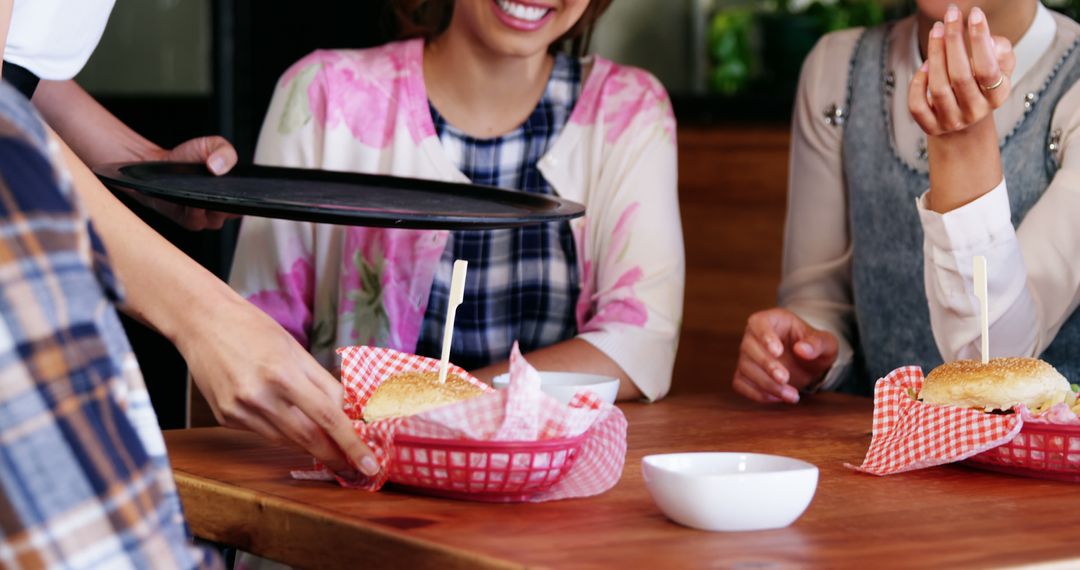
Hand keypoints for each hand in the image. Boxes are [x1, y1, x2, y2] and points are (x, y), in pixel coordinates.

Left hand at [134, 135, 240, 229]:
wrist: (161, 164)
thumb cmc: (188, 157)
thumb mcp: (211, 145)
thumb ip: (224, 151)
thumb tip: (220, 166)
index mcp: (234, 193)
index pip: (249, 201)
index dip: (246, 194)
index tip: (239, 184)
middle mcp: (223, 208)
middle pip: (235, 211)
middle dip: (229, 199)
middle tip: (221, 184)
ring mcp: (207, 217)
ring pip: (218, 217)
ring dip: (211, 204)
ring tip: (204, 189)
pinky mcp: (190, 222)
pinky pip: (198, 219)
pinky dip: (196, 209)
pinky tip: (193, 198)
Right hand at [180, 295, 379, 481]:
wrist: (202, 320)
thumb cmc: (254, 329)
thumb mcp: (296, 349)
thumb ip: (323, 384)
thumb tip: (346, 414)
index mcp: (283, 373)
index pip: (327, 418)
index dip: (351, 444)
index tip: (370, 464)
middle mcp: (259, 396)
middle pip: (307, 439)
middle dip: (335, 457)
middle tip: (355, 469)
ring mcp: (239, 410)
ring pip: (286, 441)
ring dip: (309, 444)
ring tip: (324, 441)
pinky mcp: (225, 417)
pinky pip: (264, 433)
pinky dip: (281, 430)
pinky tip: (280, 414)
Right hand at [733, 308, 838, 403]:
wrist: (808, 364)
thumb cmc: (815, 347)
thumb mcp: (826, 343)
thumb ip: (818, 343)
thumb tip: (802, 350)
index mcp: (772, 320)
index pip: (759, 323)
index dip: (765, 336)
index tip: (777, 352)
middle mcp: (754, 336)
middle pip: (749, 348)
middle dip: (766, 366)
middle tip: (784, 379)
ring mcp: (747, 356)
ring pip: (745, 368)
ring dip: (766, 385)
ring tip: (791, 396)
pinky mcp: (745, 374)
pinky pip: (741, 384)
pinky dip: (756, 394)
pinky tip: (777, 398)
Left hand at [908, 5, 1015, 136]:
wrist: (965, 121)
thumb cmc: (981, 84)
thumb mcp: (999, 68)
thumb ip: (1001, 52)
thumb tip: (989, 40)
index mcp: (997, 96)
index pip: (988, 68)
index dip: (980, 40)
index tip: (974, 13)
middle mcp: (975, 111)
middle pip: (960, 76)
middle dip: (953, 41)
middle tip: (950, 14)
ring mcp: (951, 121)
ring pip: (938, 89)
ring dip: (934, 55)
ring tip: (937, 30)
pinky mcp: (931, 127)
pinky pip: (917, 105)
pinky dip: (918, 83)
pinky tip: (924, 65)